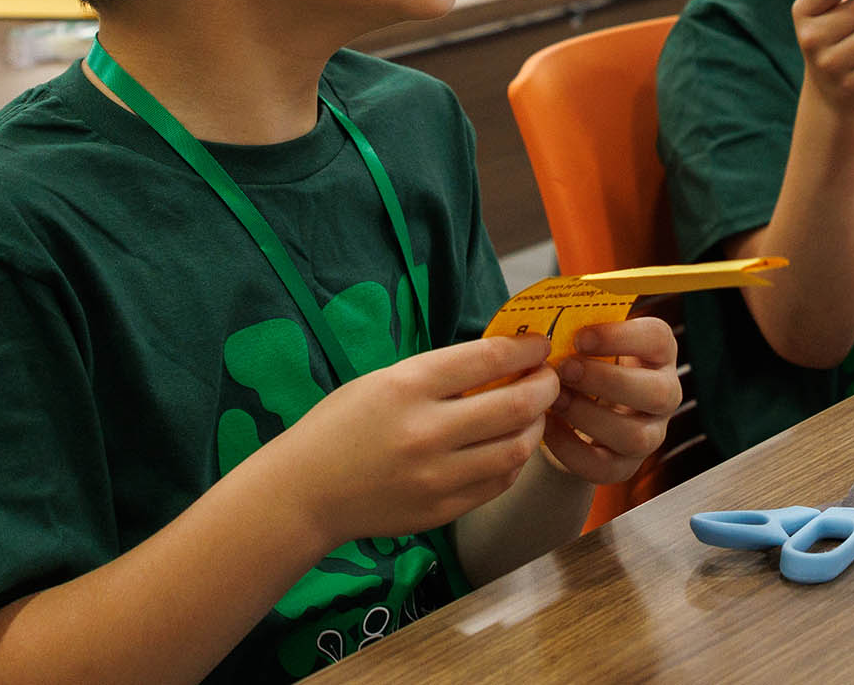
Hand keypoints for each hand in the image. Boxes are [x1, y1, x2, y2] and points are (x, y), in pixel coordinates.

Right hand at [260, 333, 556, 546]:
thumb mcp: (385, 381)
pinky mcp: (441, 510)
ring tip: (534, 413)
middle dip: (544, 386)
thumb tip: (504, 359)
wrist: (304, 492)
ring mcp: (435, 477)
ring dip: (536, 426)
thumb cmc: (341, 426)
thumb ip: (442, 373)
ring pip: (516, 448)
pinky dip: (514, 460)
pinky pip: (498, 482)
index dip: (525, 348)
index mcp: (407, 387)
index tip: (539, 344)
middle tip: (549, 378)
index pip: (488, 359)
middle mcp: (425, 432)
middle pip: (515, 405)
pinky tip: (510, 445)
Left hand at [541, 317, 678, 483]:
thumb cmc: (582, 363)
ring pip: (636, 436)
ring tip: (556, 400)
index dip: (620, 337)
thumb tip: (544, 314)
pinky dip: (572, 450)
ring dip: (589, 416)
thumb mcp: (586, 340)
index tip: (579, 336)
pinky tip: (549, 429)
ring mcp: (651, 434)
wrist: (576, 411)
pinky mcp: (626, 466)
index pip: (658, 339)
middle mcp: (664, 394)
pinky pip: (606, 468)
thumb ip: (576, 326)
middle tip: (565, 369)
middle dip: (607, 380)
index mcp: (658, 353)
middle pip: (657, 392)